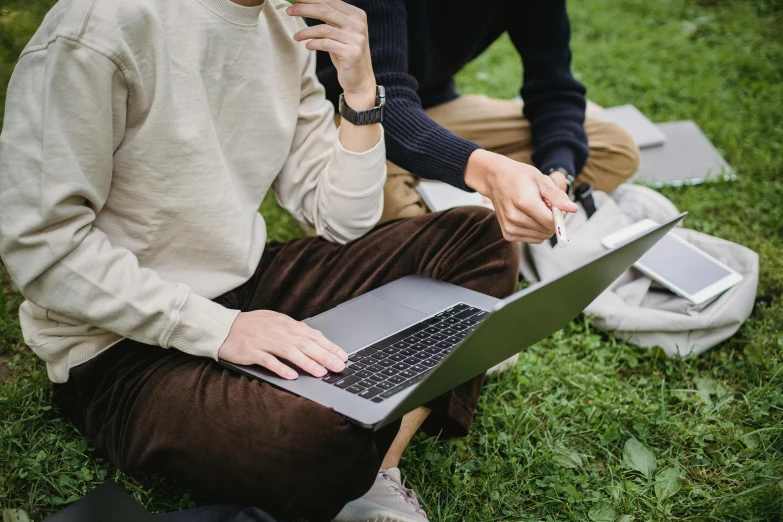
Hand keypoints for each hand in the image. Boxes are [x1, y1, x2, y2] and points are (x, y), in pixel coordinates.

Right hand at [218, 310, 348, 379]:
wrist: (223, 327)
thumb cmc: (252, 326)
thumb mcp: (276, 323)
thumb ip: (294, 331)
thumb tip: (317, 340)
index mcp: (286, 324)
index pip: (312, 335)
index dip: (329, 346)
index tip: (343, 356)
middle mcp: (277, 331)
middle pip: (305, 343)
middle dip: (324, 355)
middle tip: (339, 366)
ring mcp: (264, 340)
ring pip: (290, 352)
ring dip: (307, 363)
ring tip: (321, 372)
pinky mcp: (251, 351)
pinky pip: (267, 360)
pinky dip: (280, 367)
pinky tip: (291, 375)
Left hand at [289, 0, 375, 109]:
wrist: (360, 79)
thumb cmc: (345, 54)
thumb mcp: (340, 33)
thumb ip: (330, 19)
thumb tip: (305, 4)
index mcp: (357, 15)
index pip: (330, 1)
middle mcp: (358, 25)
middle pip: (325, 10)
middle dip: (304, 9)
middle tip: (289, 10)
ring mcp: (356, 39)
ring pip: (323, 29)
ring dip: (305, 32)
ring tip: (296, 36)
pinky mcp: (351, 53)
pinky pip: (325, 44)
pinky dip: (313, 44)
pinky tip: (307, 46)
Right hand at [465, 149, 578, 242]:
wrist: (495, 179)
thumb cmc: (520, 177)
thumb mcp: (541, 180)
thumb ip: (557, 196)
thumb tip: (574, 209)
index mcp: (524, 202)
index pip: (552, 222)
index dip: (560, 215)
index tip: (555, 204)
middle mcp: (514, 218)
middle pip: (548, 231)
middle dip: (551, 220)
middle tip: (543, 205)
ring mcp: (509, 228)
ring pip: (542, 237)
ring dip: (543, 226)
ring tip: (533, 210)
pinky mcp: (508, 235)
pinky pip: (533, 239)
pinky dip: (535, 230)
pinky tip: (527, 217)